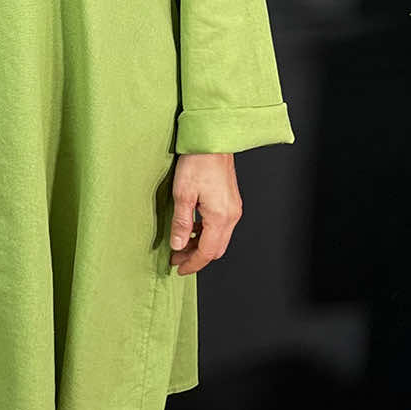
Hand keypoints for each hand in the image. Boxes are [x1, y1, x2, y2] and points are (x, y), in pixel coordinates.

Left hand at [168, 152, 241, 273]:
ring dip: (201, 245)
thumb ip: (182, 224)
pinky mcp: (232, 202)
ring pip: (219, 239)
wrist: (213, 140)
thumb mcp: (183, 195)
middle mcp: (232, 215)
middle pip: (216, 249)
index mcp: (220, 217)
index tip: (178, 268)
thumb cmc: (198, 162)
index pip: (207, 252)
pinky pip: (222, 227)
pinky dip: (207, 233)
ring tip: (181, 244)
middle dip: (197, 257)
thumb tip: (178, 245)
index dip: (192, 264)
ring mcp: (234, 208)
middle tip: (176, 258)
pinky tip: (193, 228)